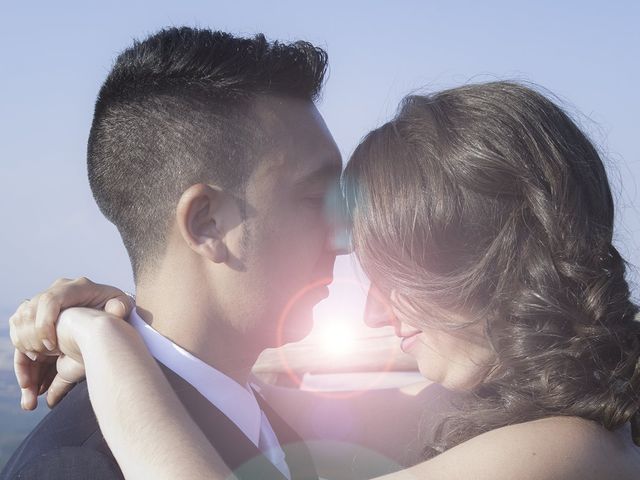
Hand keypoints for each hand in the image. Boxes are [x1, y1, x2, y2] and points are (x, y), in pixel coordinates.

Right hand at [8, 277, 133, 408]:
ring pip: (20, 329)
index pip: (50, 300)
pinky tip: (31, 391)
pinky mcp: (37, 322)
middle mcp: (56, 293)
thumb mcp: (123, 307)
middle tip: (40, 366)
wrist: (110, 313)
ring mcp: (44, 306)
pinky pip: (20, 341)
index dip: (45, 323)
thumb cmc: (118, 309)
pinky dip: (23, 367)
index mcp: (77, 287)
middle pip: (28, 315)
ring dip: (22, 360)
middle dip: (29, 344)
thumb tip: (116, 309)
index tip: (51, 347)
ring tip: (32, 391)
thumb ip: (121, 307)